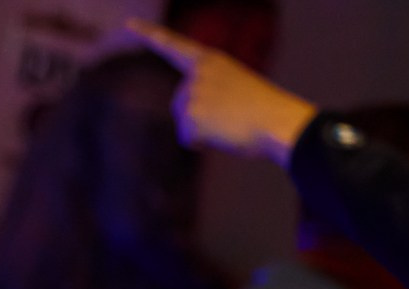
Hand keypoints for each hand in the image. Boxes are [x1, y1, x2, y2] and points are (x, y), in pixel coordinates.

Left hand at [126, 18, 316, 163]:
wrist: (280, 123)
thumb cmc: (268, 112)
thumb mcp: (239, 90)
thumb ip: (214, 93)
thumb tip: (193, 122)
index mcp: (212, 61)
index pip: (174, 45)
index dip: (149, 34)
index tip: (128, 23)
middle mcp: (197, 73)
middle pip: (180, 103)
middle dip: (197, 118)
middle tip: (231, 121)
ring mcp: (193, 93)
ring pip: (185, 121)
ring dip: (205, 131)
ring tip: (232, 127)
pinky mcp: (191, 115)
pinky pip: (188, 139)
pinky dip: (202, 144)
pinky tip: (224, 137)